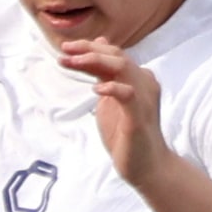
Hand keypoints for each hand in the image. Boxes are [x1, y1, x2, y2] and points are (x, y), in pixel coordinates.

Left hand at [60, 38, 169, 190]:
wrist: (146, 166)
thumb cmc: (125, 134)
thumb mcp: (109, 98)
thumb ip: (104, 74)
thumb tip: (97, 46)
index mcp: (135, 77)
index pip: (112, 54)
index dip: (89, 48)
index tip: (65, 48)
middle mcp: (142, 82)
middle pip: (116, 55)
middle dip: (88, 50)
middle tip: (64, 50)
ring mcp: (143, 98)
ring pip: (122, 67)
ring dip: (95, 61)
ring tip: (73, 62)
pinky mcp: (139, 116)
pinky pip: (129, 94)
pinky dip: (112, 88)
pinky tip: (95, 89)